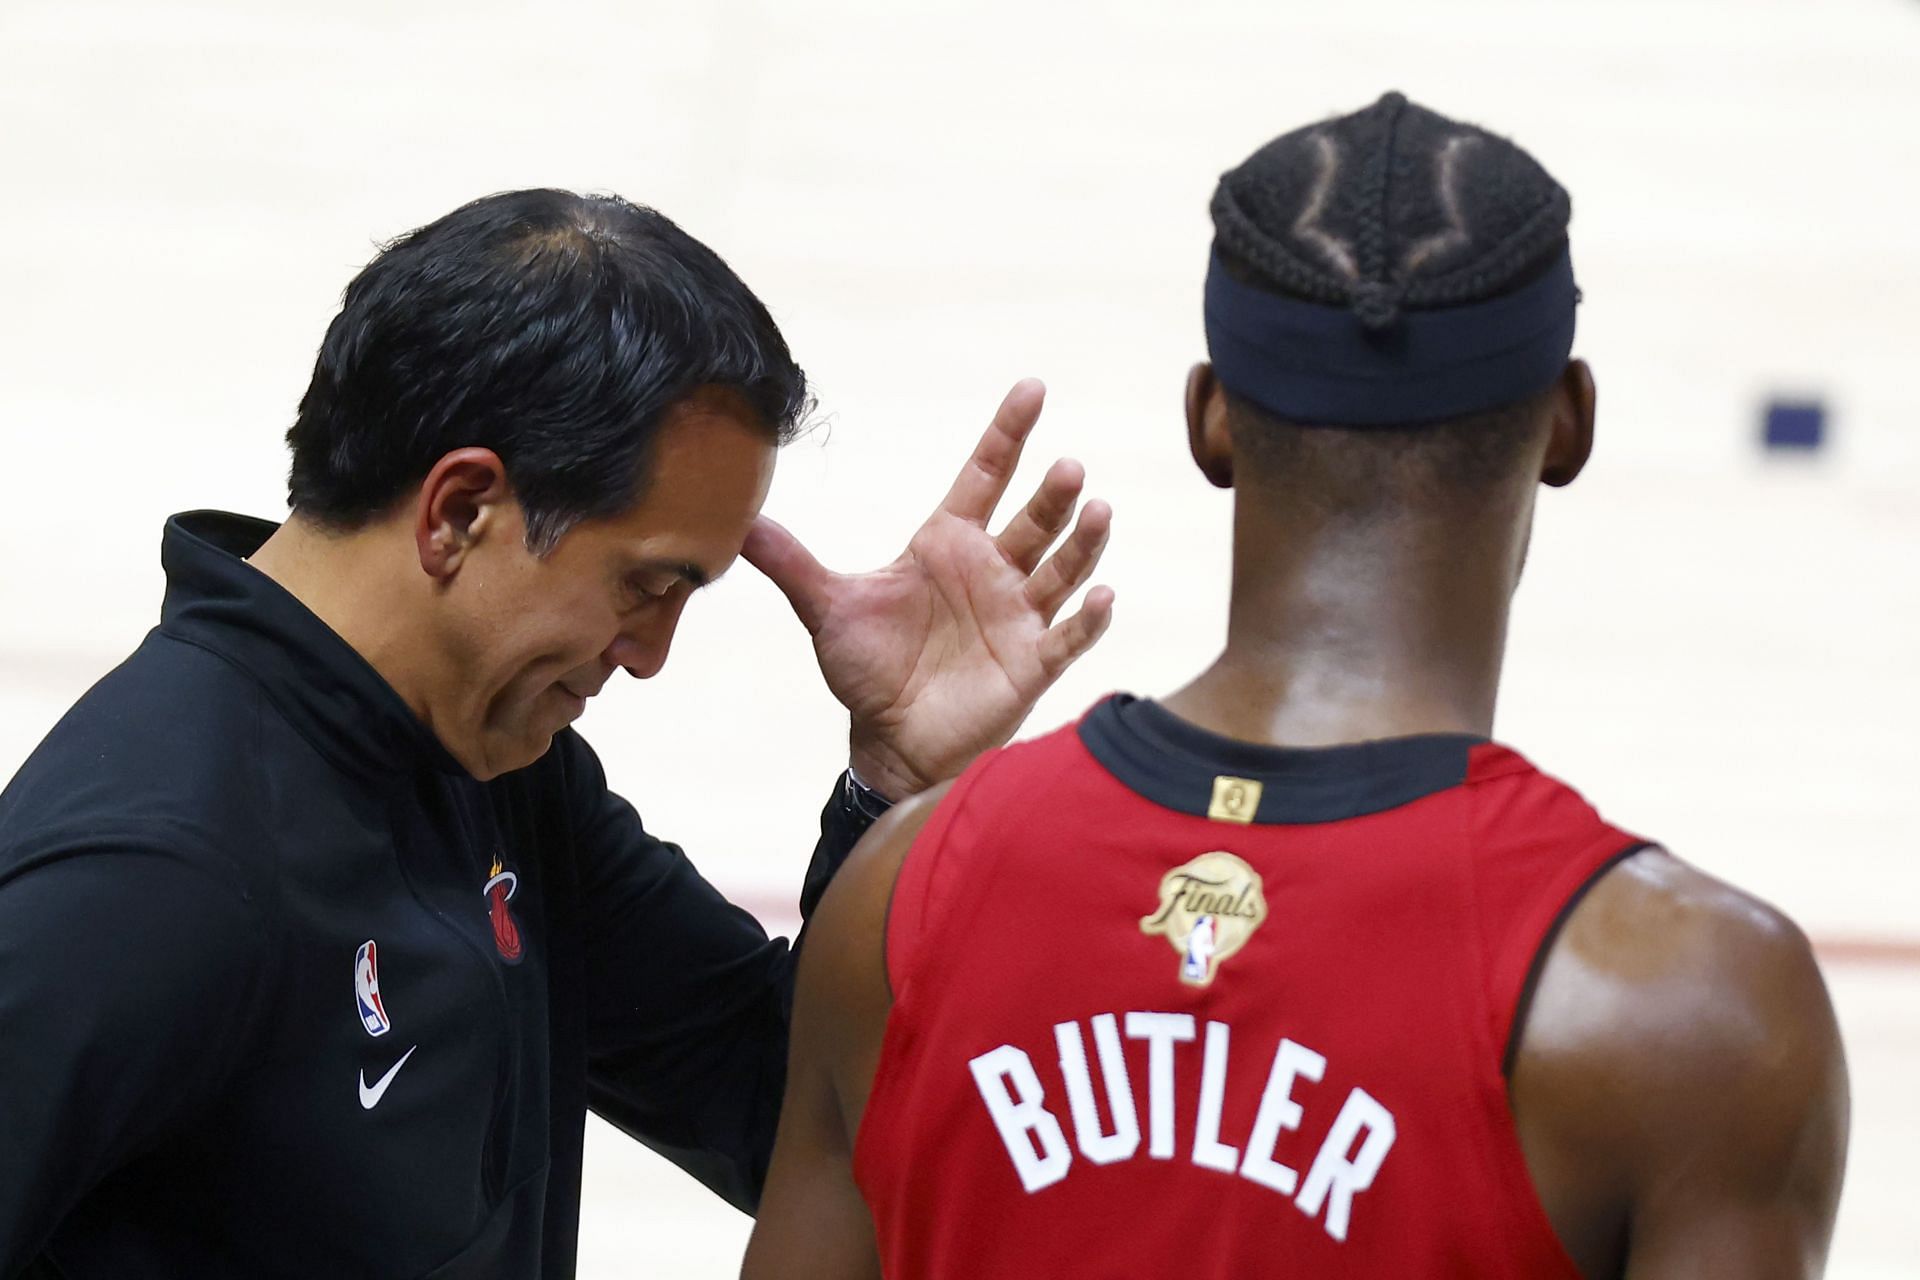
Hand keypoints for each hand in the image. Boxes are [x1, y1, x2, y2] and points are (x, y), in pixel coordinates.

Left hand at [744, 379, 1113, 800]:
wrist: (888, 740)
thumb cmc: (866, 670)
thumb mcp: (827, 608)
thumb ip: (792, 562)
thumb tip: (740, 521)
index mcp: (948, 544)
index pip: (985, 474)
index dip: (1008, 432)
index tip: (1032, 389)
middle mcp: (992, 570)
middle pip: (1032, 518)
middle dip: (1051, 494)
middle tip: (1066, 467)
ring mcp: (1018, 615)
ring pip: (1061, 567)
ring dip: (1082, 541)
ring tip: (1096, 509)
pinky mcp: (1032, 662)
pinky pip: (1069, 635)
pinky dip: (1089, 618)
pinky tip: (1104, 595)